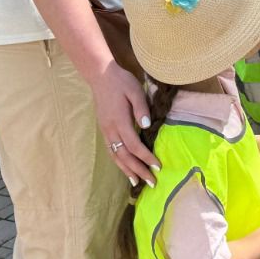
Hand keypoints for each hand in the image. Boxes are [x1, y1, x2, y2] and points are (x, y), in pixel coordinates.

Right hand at [93, 62, 158, 184]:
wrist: (101, 76)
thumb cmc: (121, 82)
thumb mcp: (135, 90)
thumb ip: (141, 108)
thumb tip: (147, 126)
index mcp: (120, 121)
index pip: (134, 145)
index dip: (146, 157)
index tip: (158, 166)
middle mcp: (111, 130)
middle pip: (125, 155)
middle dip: (139, 170)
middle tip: (152, 182)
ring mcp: (106, 131)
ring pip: (116, 156)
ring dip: (127, 170)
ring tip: (137, 182)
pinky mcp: (104, 130)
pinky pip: (111, 151)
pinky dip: (119, 162)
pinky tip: (125, 168)